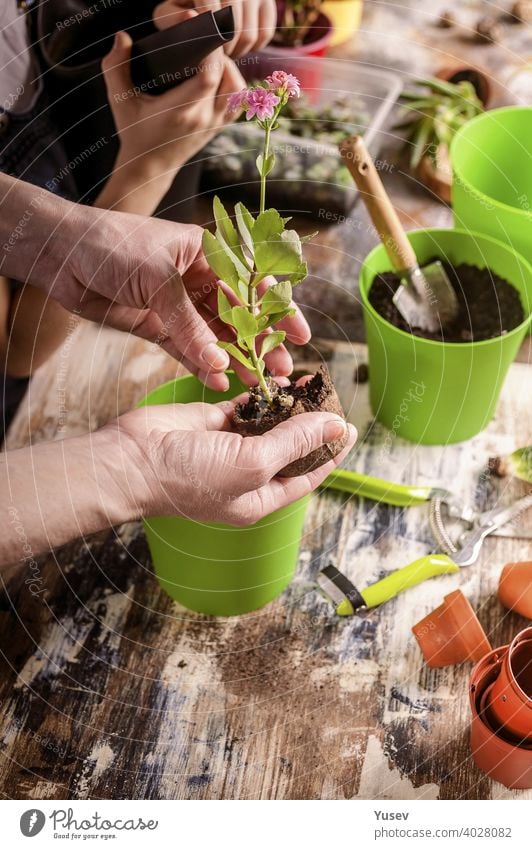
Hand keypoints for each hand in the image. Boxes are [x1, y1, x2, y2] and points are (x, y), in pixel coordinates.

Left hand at [49, 207, 310, 390]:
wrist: (61, 254)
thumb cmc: (111, 245)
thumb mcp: (158, 279)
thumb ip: (188, 324)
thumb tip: (218, 362)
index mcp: (207, 253)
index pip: (254, 283)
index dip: (279, 310)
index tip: (300, 336)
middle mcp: (197, 279)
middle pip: (239, 316)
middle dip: (261, 343)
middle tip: (280, 371)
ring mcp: (178, 305)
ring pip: (215, 337)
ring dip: (234, 360)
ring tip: (255, 384)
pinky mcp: (157, 326)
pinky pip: (187, 349)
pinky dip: (202, 365)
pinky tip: (218, 381)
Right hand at [102, 31, 244, 175]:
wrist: (149, 168)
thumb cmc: (134, 133)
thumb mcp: (120, 100)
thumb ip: (116, 67)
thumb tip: (122, 36)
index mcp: (180, 110)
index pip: (208, 77)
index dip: (210, 51)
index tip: (198, 33)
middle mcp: (202, 118)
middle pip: (227, 77)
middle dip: (218, 54)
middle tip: (202, 43)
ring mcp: (214, 124)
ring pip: (238, 89)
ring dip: (229, 69)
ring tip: (211, 60)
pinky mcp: (219, 127)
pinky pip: (238, 101)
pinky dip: (233, 84)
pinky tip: (218, 77)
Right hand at [111, 398, 356, 523]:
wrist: (132, 459)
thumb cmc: (190, 477)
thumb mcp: (253, 464)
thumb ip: (295, 442)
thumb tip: (335, 426)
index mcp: (260, 496)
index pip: (306, 475)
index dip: (330, 453)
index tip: (350, 429)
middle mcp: (247, 473)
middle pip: (291, 447)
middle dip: (312, 424)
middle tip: (330, 397)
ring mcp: (229, 446)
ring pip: (269, 424)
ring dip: (289, 406)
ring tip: (309, 384)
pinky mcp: (212, 421)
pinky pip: (245, 407)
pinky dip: (261, 395)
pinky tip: (278, 382)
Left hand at [153, 0, 276, 55]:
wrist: (202, 3)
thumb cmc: (181, 10)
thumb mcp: (168, 12)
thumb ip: (172, 16)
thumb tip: (191, 16)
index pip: (213, 11)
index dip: (210, 36)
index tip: (205, 50)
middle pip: (234, 29)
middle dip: (224, 49)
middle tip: (216, 58)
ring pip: (250, 35)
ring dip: (237, 51)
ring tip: (225, 54)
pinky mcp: (268, 3)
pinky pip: (265, 34)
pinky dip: (253, 47)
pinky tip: (239, 47)